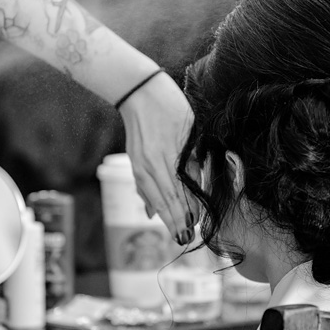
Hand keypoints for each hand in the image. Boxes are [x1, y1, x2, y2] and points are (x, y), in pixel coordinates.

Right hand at [118, 72, 200, 243]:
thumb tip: (194, 186)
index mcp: (165, 159)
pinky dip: (150, 200)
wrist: (139, 90)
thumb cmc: (169, 105)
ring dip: (164, 214)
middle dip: (175, 221)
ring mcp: (139, 165)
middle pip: (165, 200)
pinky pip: (143, 186)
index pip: (178, 194)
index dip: (186, 213)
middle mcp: (149, 167)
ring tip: (174, 230)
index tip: (194, 228)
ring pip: (153, 196)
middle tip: (185, 239)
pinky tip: (152, 211)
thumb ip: (190, 160)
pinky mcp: (135, 160)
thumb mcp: (188, 131)